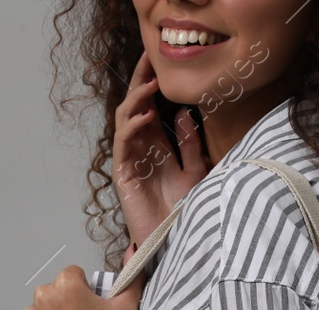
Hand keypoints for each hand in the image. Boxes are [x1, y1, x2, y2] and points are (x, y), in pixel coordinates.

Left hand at [16, 245, 148, 309]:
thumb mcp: (127, 307)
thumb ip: (132, 275)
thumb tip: (133, 250)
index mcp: (66, 284)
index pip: (72, 274)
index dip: (84, 291)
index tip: (90, 308)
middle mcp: (43, 296)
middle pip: (55, 291)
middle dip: (66, 303)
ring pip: (41, 309)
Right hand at [114, 52, 208, 250]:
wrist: (175, 241)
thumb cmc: (184, 211)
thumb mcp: (196, 171)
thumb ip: (189, 143)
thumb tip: (185, 114)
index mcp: (158, 146)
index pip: (151, 107)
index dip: (153, 84)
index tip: (159, 60)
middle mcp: (142, 149)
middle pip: (136, 107)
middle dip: (140, 82)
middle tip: (148, 59)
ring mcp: (130, 160)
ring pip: (125, 121)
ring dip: (136, 100)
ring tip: (150, 85)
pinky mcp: (123, 174)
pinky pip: (122, 144)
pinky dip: (132, 126)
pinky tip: (144, 115)